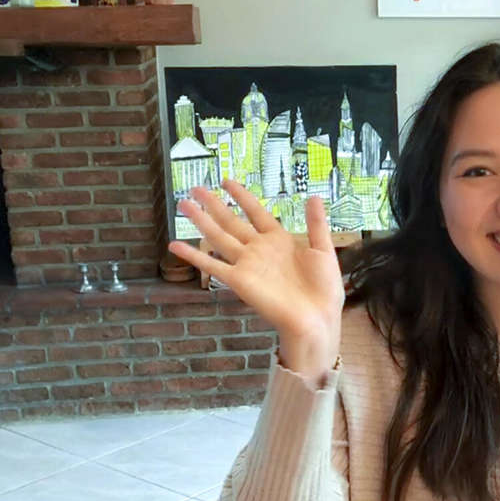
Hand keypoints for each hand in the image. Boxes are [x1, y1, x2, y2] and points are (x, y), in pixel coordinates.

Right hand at [168, 180, 342, 377]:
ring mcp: (247, 264)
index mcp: (279, 240)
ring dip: (200, 221)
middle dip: (213, 205)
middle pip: (231, 221)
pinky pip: (212, 265)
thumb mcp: (323, 251)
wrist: (317, 318)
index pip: (256, 212)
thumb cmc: (324, 289)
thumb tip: (313, 196)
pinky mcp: (239, 281)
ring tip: (182, 204)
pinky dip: (193, 256)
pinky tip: (176, 246)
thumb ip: (316, 224)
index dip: (241, 196)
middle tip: (195, 188)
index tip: (226, 181)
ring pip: (218, 237)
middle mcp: (259, 249)